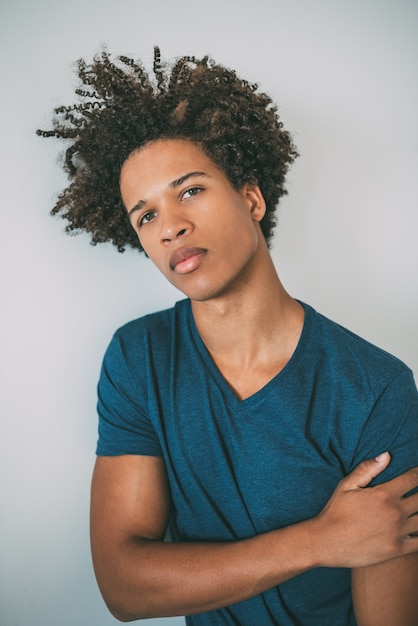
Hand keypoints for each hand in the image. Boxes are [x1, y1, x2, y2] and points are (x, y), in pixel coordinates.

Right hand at [311, 452, 417, 568]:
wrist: (327, 542)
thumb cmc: (335, 512)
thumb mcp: (347, 485)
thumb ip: (368, 469)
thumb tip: (387, 455)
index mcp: (384, 494)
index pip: (413, 479)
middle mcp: (395, 512)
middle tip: (417, 493)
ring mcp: (398, 532)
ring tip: (417, 509)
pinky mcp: (397, 549)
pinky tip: (416, 530)